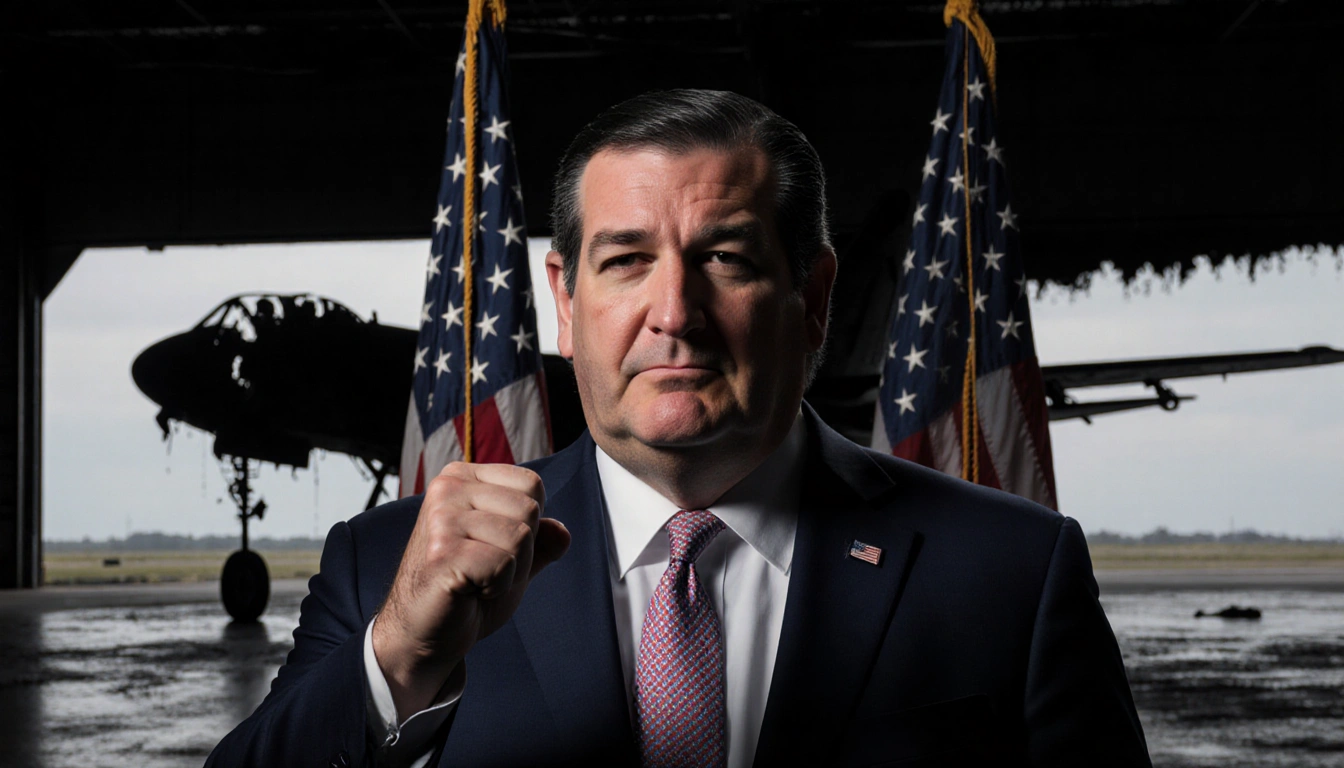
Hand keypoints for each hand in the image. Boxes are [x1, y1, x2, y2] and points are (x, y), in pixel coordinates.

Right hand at [372, 462, 570, 716]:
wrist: (422, 632)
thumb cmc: (466, 590)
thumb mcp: (513, 558)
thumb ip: (541, 540)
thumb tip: (562, 532)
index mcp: (462, 477)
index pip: (531, 484)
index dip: (527, 525)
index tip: (492, 546)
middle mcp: (448, 488)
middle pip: (529, 509)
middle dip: (520, 551)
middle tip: (483, 569)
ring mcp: (442, 517)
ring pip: (520, 536)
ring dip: (509, 571)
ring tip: (475, 580)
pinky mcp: (442, 552)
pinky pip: (503, 564)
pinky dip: (496, 586)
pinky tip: (468, 591)